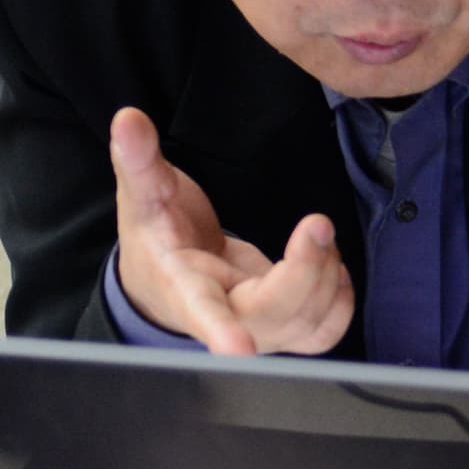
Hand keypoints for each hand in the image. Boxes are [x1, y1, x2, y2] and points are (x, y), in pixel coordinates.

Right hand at [108, 106, 352, 357]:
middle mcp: (226, 316)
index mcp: (183, 288)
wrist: (166, 279)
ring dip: (327, 276)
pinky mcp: (284, 327)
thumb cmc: (156, 237)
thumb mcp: (143, 195)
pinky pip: (325, 331)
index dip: (219, 330)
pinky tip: (330, 263)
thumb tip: (127, 119)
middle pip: (276, 313)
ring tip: (316, 236)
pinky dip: (341, 298)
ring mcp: (259, 329)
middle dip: (307, 270)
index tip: (236, 348)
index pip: (201, 312)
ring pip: (308, 324)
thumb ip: (138, 161)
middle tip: (316, 223)